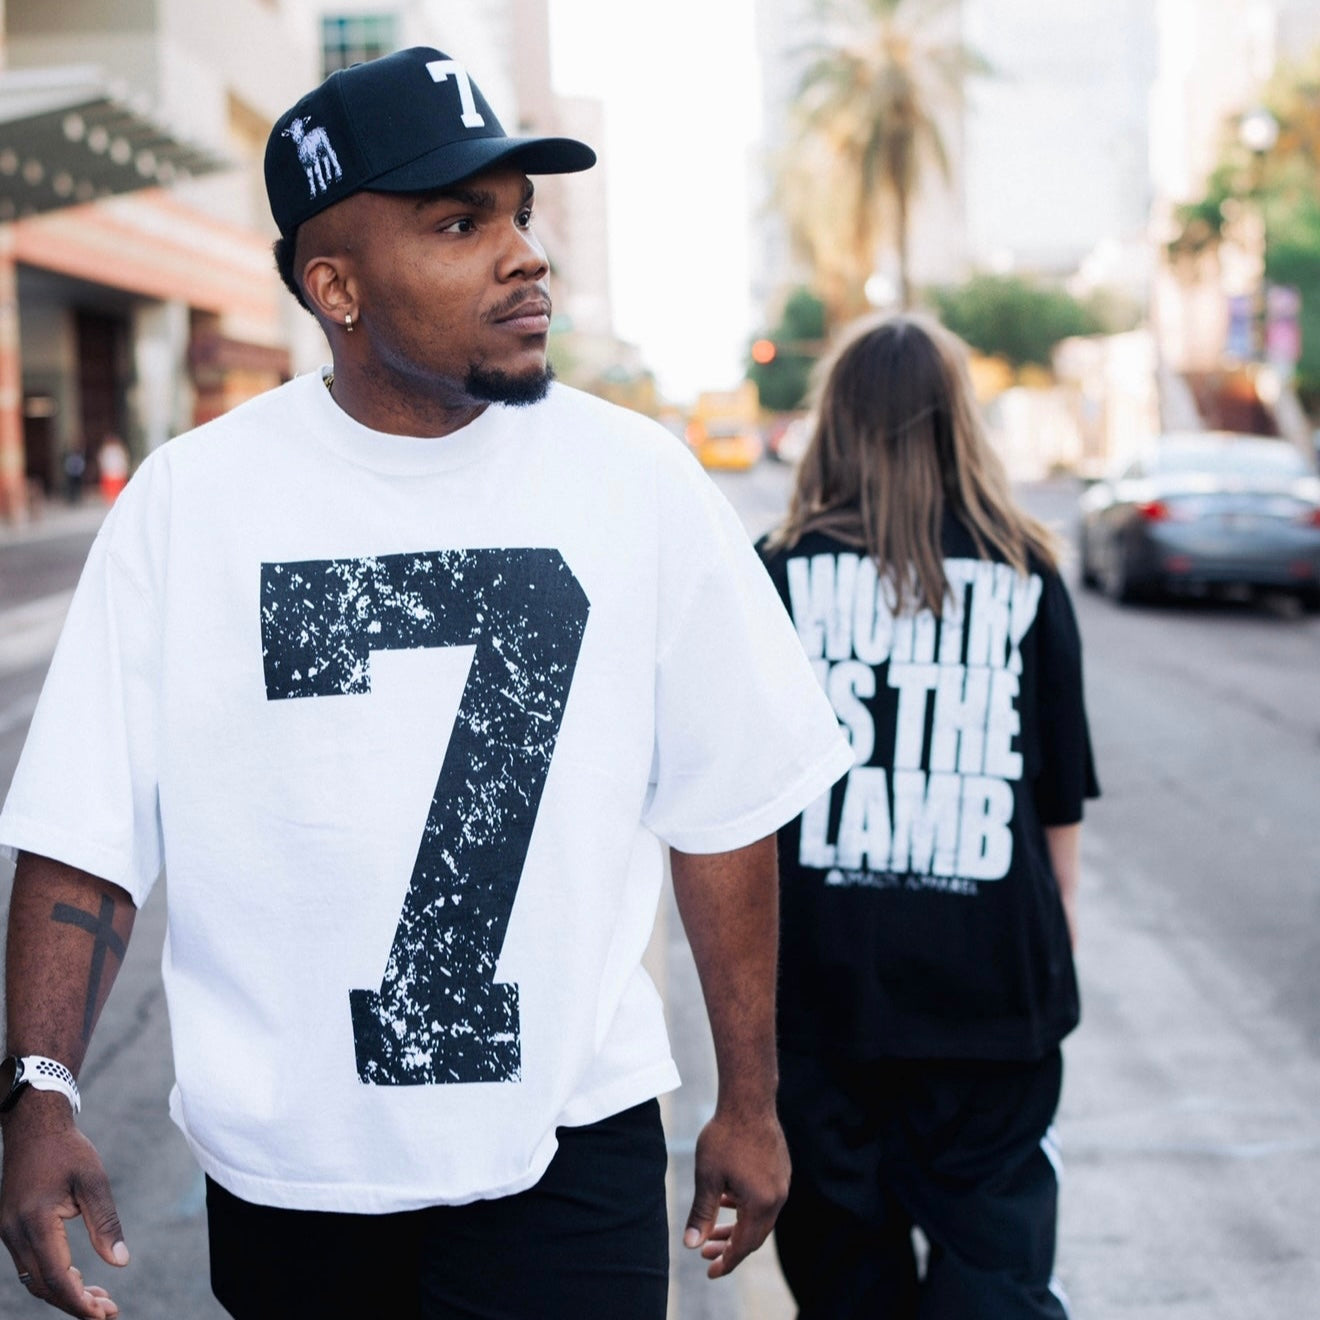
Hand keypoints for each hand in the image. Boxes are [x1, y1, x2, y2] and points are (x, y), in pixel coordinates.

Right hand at [0, 1097, 127, 1316]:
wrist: (34, 1127)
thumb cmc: (68, 1150)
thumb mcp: (93, 1181)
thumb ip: (105, 1223)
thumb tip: (120, 1263)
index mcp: (34, 1223)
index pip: (57, 1277)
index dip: (79, 1301)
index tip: (104, 1314)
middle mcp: (14, 1235)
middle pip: (43, 1286)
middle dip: (75, 1304)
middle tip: (109, 1311)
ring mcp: (8, 1234)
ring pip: (34, 1280)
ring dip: (64, 1293)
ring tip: (100, 1299)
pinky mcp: (11, 1230)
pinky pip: (30, 1265)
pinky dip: (54, 1277)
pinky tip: (79, 1277)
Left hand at [682, 1106, 789, 1278]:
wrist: (748, 1100)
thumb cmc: (725, 1137)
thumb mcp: (707, 1178)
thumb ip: (702, 1214)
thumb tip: (691, 1245)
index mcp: (761, 1203)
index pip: (744, 1245)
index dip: (727, 1262)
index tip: (710, 1272)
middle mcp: (777, 1197)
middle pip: (754, 1234)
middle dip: (730, 1247)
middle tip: (706, 1255)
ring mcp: (782, 1182)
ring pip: (759, 1216)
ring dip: (737, 1226)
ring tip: (714, 1230)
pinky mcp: (780, 1169)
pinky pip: (764, 1198)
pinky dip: (746, 1207)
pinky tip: (728, 1200)